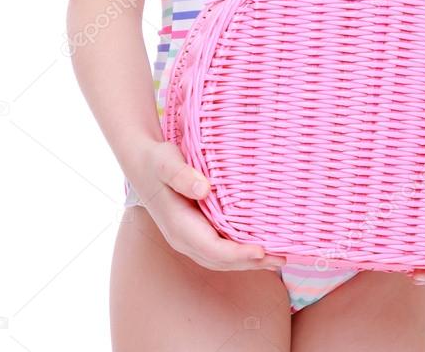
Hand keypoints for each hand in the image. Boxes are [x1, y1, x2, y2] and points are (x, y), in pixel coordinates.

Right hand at [129, 139, 287, 272]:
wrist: (142, 163)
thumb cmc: (156, 161)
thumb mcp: (165, 162)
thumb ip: (181, 175)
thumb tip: (203, 190)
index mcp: (179, 226)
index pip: (212, 249)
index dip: (237, 253)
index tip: (261, 250)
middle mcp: (184, 239)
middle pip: (221, 260)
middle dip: (251, 262)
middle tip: (282, 257)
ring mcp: (190, 238)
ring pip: (222, 258)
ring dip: (249, 261)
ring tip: (277, 257)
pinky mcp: (196, 231)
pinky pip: (220, 248)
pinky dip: (240, 252)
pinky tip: (258, 246)